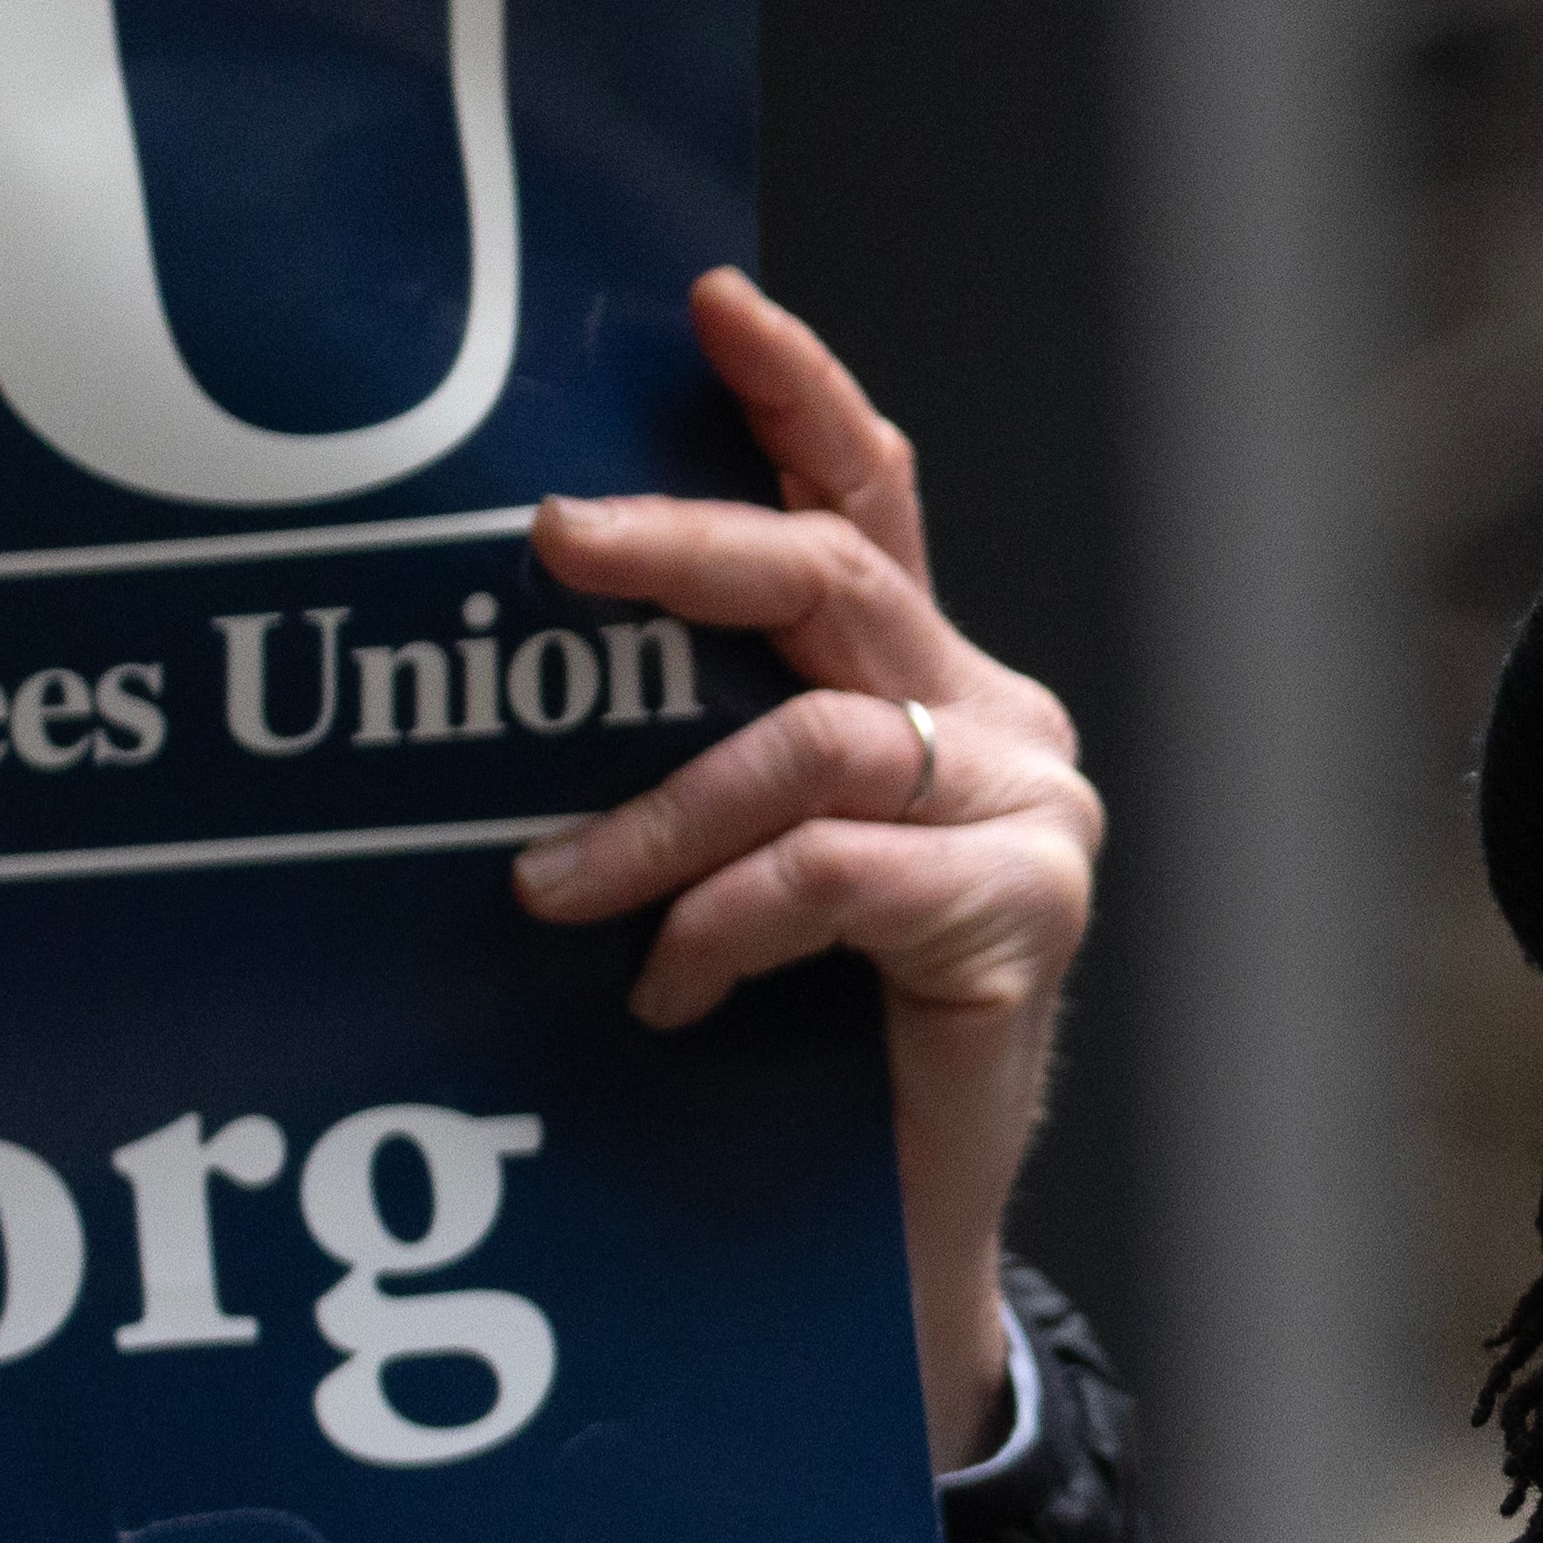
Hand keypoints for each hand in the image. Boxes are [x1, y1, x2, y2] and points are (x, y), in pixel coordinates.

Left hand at [512, 265, 1104, 1465]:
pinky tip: (670, 990)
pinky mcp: (1028, 912)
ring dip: (656, 815)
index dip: (795, 394)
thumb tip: (514, 621)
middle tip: (545, 545)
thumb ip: (695, 740)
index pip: (867, 497)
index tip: (708, 303)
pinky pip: (835, 874)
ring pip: (814, 744)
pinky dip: (725, 923)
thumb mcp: (729, 852)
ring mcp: (1028, 813)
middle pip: (830, 576)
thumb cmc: (792, 1044)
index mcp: (926, 676)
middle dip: (678, 545)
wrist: (881, 1238)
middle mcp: (995, 720)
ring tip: (550, 890)